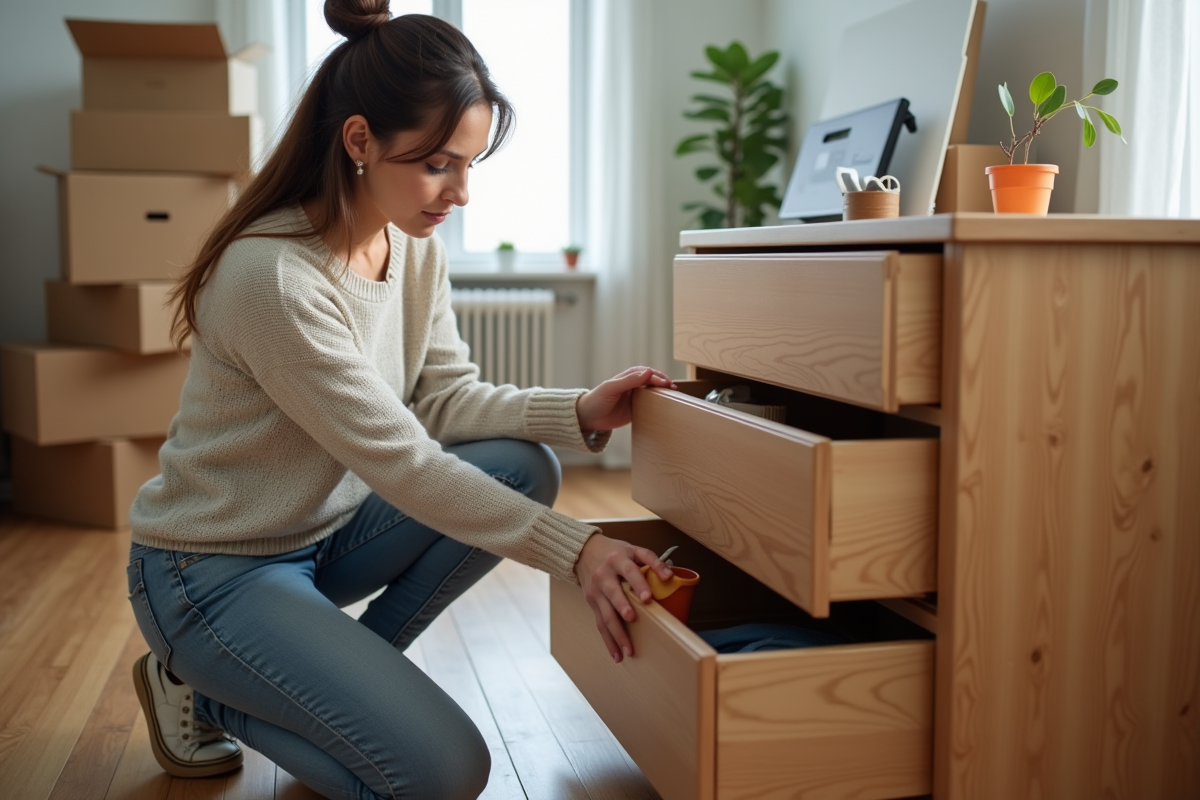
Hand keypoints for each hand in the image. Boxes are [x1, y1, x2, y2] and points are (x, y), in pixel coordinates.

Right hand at [574, 533, 673, 662]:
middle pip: (613, 593)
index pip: (629, 571)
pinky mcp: (591, 603)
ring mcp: (595, 591)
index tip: (648, 598)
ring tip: (628, 649)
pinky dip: (608, 640)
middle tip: (632, 619)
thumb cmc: (613, 552)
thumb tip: (669, 576)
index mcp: (617, 560)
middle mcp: (603, 576)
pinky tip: (616, 654)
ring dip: (616, 633)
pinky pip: (600, 624)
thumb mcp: (632, 549)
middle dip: (622, 607)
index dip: (639, 584)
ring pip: (605, 614)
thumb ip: (651, 559)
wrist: (584, 551)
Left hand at [576, 366, 675, 433]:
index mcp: (628, 377)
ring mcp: (634, 398)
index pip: (646, 374)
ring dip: (662, 392)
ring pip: (652, 392)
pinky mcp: (635, 410)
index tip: (665, 383)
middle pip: (652, 381)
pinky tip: (664, 406)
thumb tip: (647, 371)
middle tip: (672, 387)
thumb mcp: (611, 388)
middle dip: (663, 382)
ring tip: (673, 394)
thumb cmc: (597, 399)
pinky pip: (649, 406)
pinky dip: (657, 405)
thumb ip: (629, 380)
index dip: (656, 377)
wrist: (588, 417)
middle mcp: (633, 386)